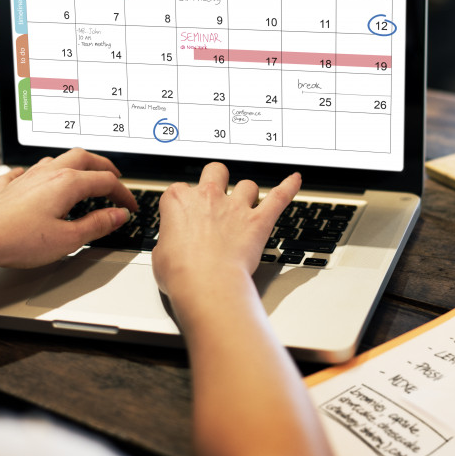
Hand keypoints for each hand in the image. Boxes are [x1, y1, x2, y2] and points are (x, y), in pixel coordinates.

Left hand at [0, 148, 137, 269]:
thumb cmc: (18, 241)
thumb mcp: (68, 239)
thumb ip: (97, 225)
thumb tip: (117, 215)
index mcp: (66, 183)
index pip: (105, 182)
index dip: (123, 194)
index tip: (130, 207)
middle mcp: (47, 174)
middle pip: (83, 158)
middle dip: (103, 167)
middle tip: (115, 178)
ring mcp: (25, 178)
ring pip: (55, 160)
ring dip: (74, 165)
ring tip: (82, 177)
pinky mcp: (6, 187)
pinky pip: (25, 172)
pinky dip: (37, 174)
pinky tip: (34, 180)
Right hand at [152, 162, 300, 298]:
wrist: (206, 284)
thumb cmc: (181, 273)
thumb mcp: (159, 255)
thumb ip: (167, 242)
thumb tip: (170, 247)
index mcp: (179, 201)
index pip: (180, 189)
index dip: (185, 202)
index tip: (186, 214)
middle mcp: (208, 197)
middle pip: (216, 171)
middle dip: (218, 179)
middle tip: (217, 192)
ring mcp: (235, 207)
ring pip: (247, 185)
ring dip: (247, 193)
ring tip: (246, 204)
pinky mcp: (258, 221)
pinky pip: (279, 197)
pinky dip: (289, 187)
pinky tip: (295, 180)